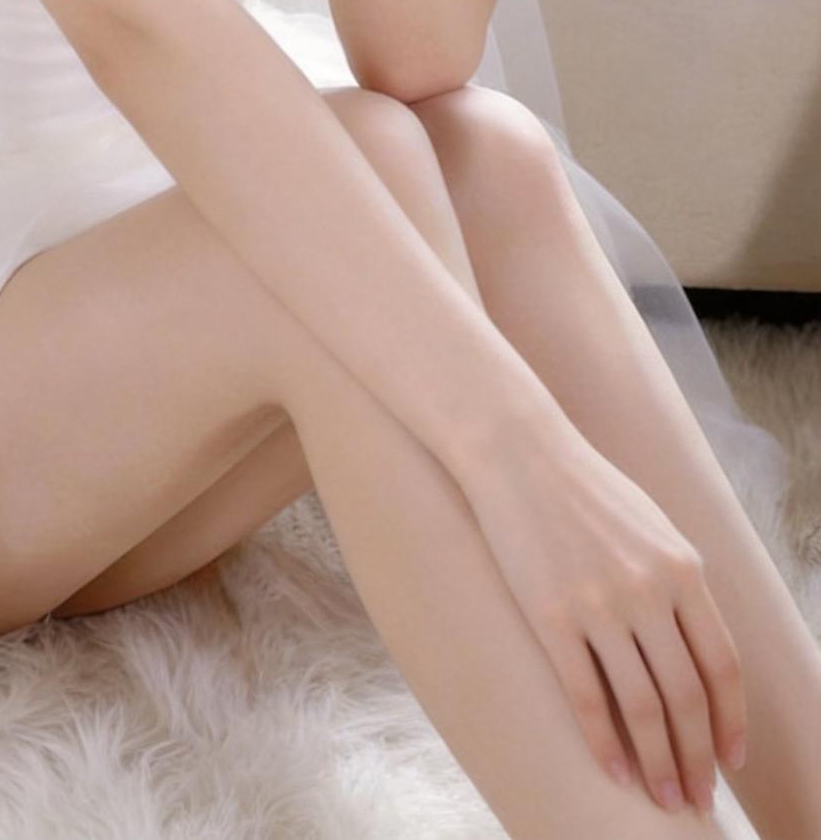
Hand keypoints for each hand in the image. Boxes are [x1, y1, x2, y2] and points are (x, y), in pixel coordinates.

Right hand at [464, 417, 745, 814]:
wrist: (517, 450)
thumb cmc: (583, 488)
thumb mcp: (650, 527)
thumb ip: (678, 582)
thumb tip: (697, 649)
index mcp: (681, 567)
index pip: (720, 664)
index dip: (731, 720)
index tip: (732, 760)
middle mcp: (647, 589)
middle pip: (686, 695)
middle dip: (697, 758)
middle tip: (698, 799)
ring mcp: (598, 604)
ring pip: (642, 705)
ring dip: (658, 763)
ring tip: (663, 799)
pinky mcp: (550, 615)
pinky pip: (586, 696)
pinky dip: (605, 744)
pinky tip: (615, 772)